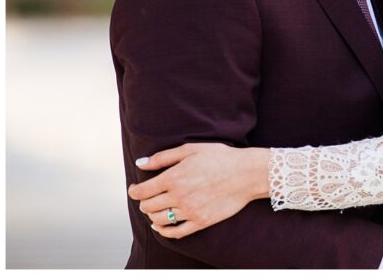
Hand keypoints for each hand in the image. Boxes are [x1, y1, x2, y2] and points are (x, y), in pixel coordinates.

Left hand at [127, 143, 270, 238]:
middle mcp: (179, 196)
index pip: (141, 191)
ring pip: (158, 220)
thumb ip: (163, 157)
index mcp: (174, 177)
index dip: (134, 191)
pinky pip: (175, 233)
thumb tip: (140, 163)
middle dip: (144, 202)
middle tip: (148, 197)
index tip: (135, 189)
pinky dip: (164, 231)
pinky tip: (162, 225)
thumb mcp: (192, 149)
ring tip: (156, 209)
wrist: (248, 173)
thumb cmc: (221, 158)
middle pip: (147, 206)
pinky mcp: (201, 222)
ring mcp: (190, 211)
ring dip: (152, 215)